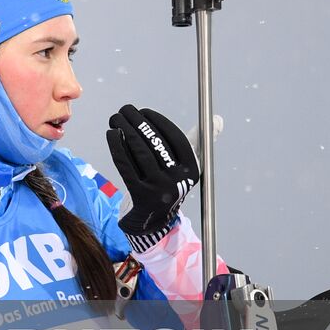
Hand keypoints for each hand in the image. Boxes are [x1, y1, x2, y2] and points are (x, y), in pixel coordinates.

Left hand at [106, 105, 199, 236]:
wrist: (152, 220)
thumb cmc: (167, 182)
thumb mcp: (185, 165)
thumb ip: (197, 142)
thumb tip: (219, 118)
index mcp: (193, 170)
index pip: (177, 139)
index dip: (160, 121)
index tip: (144, 111)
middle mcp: (179, 181)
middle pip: (157, 143)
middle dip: (138, 121)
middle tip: (125, 109)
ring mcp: (159, 189)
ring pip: (140, 152)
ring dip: (125, 130)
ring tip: (115, 118)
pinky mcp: (140, 195)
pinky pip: (126, 165)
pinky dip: (117, 146)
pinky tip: (111, 134)